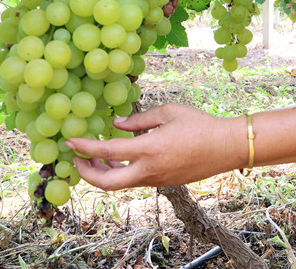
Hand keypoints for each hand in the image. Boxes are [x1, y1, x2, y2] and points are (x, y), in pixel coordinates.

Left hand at [66, 104, 244, 189]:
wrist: (226, 147)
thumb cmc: (200, 124)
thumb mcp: (170, 112)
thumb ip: (141, 118)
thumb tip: (118, 124)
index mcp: (149, 148)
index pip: (107, 151)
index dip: (85, 147)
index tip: (70, 142)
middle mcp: (149, 170)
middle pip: (107, 183)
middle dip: (86, 173)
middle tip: (77, 160)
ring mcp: (157, 179)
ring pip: (120, 184)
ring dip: (104, 173)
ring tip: (99, 156)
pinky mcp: (164, 182)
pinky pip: (135, 181)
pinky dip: (122, 172)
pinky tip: (123, 158)